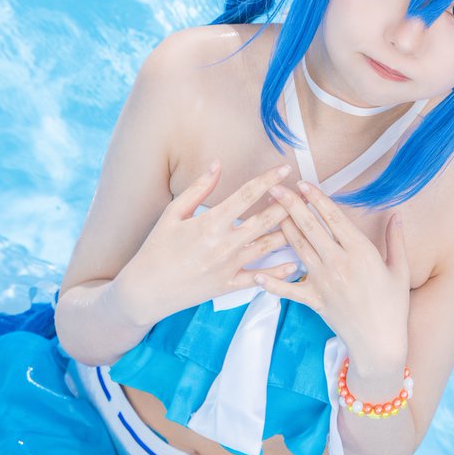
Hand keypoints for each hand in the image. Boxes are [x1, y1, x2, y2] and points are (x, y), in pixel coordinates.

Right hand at [118, 161, 298, 322]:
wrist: (147, 290)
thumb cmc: (157, 248)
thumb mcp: (173, 213)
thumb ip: (198, 188)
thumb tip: (217, 164)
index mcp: (210, 222)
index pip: (246, 195)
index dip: (268, 180)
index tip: (285, 169)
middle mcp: (224, 244)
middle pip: (265, 220)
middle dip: (287, 204)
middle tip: (304, 193)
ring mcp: (229, 266)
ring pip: (268, 247)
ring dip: (289, 232)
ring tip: (306, 220)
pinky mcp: (229, 286)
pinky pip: (261, 279)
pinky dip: (280, 272)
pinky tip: (296, 263)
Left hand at [257, 181, 410, 367]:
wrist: (380, 342)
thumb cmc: (393, 306)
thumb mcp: (400, 270)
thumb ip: (396, 241)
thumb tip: (396, 216)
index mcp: (360, 252)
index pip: (334, 218)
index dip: (317, 199)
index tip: (303, 184)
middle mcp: (338, 263)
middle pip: (310, 228)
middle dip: (290, 205)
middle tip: (275, 189)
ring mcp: (323, 281)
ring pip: (297, 248)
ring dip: (282, 228)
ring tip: (268, 212)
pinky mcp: (314, 300)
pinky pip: (288, 289)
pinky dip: (271, 283)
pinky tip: (256, 275)